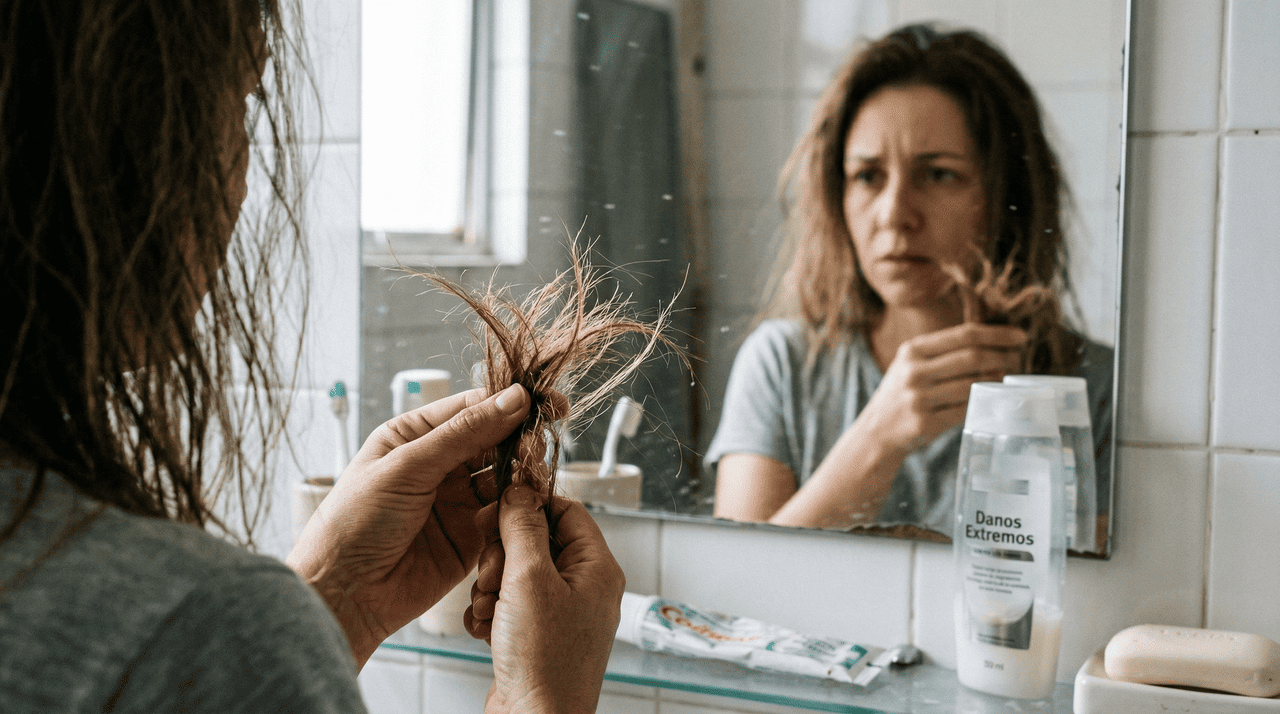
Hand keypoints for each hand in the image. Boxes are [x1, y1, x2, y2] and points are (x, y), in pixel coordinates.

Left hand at [286, 384, 532, 667]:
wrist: (343, 593)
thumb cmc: (354, 523)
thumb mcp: (408, 465)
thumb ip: (464, 433)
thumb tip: (514, 399)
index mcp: (415, 436)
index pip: (472, 408)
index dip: (509, 403)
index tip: (543, 402)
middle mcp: (439, 465)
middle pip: (495, 441)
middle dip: (519, 441)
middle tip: (537, 445)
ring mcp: (457, 501)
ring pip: (506, 478)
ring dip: (522, 476)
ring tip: (530, 478)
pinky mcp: (471, 537)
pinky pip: (505, 516)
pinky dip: (517, 511)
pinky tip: (519, 509)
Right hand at [465, 485, 624, 713]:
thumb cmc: (544, 662)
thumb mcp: (529, 580)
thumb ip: (523, 529)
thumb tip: (520, 493)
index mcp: (596, 568)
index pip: (566, 511)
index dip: (529, 507)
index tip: (497, 512)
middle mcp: (583, 589)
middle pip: (534, 542)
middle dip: (503, 557)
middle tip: (494, 578)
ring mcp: (560, 614)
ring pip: (514, 574)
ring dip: (491, 588)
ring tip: (491, 611)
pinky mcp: (536, 636)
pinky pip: (506, 606)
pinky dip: (490, 614)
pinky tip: (488, 632)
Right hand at [860, 322, 1026, 456]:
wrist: (876, 431)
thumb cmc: (902, 393)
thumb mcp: (911, 364)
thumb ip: (943, 351)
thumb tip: (993, 342)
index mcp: (912, 350)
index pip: (964, 335)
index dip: (997, 334)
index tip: (1020, 337)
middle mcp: (913, 371)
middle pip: (972, 357)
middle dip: (1002, 357)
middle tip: (1017, 360)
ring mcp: (918, 398)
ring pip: (973, 384)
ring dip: (996, 381)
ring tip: (1005, 379)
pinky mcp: (925, 423)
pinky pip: (966, 410)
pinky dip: (984, 404)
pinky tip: (992, 401)